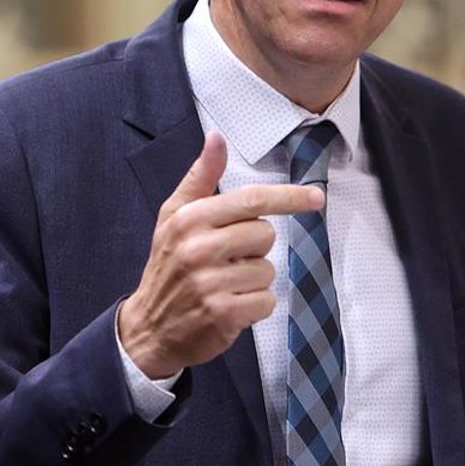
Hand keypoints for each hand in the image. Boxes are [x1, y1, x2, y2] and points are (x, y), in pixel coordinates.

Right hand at [118, 131, 323, 378]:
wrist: (148, 327)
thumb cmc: (168, 266)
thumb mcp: (174, 217)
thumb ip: (201, 178)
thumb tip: (216, 138)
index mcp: (190, 218)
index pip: (252, 200)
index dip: (288, 197)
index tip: (315, 197)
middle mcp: (198, 247)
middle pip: (265, 235)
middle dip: (255, 248)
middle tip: (227, 259)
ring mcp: (210, 282)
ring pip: (268, 270)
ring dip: (253, 280)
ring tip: (224, 285)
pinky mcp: (222, 313)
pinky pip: (266, 301)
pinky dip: (255, 306)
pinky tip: (230, 306)